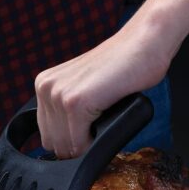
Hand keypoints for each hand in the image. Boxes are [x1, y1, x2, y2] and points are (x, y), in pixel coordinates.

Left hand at [34, 20, 169, 158]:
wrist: (144, 42)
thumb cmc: (123, 67)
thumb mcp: (84, 86)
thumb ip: (67, 108)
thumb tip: (64, 147)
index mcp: (44, 84)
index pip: (47, 135)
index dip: (68, 142)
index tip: (89, 134)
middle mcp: (46, 88)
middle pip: (54, 144)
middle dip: (77, 146)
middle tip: (101, 128)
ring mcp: (59, 95)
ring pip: (67, 147)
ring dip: (88, 145)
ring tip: (106, 121)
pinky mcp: (76, 103)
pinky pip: (80, 144)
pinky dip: (95, 144)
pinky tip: (107, 124)